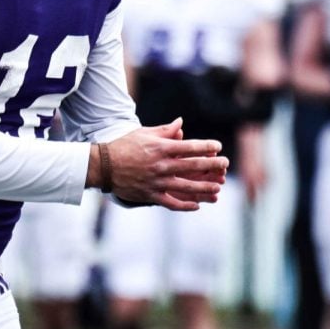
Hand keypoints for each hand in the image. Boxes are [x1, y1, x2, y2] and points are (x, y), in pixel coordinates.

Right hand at [103, 118, 227, 210]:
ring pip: (187, 187)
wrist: (104, 166)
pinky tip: (196, 205)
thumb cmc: (124, 146)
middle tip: (225, 165)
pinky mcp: (151, 195)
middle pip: (193, 166)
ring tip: (217, 188)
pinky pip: (172, 203)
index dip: (207, 146)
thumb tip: (181, 123)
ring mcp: (157, 182)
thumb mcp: (144, 133)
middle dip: (212, 165)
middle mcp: (162, 165)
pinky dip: (185, 206)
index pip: (190, 146)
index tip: (218, 146)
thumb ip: (165, 130)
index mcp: (161, 148)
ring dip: (205, 188)